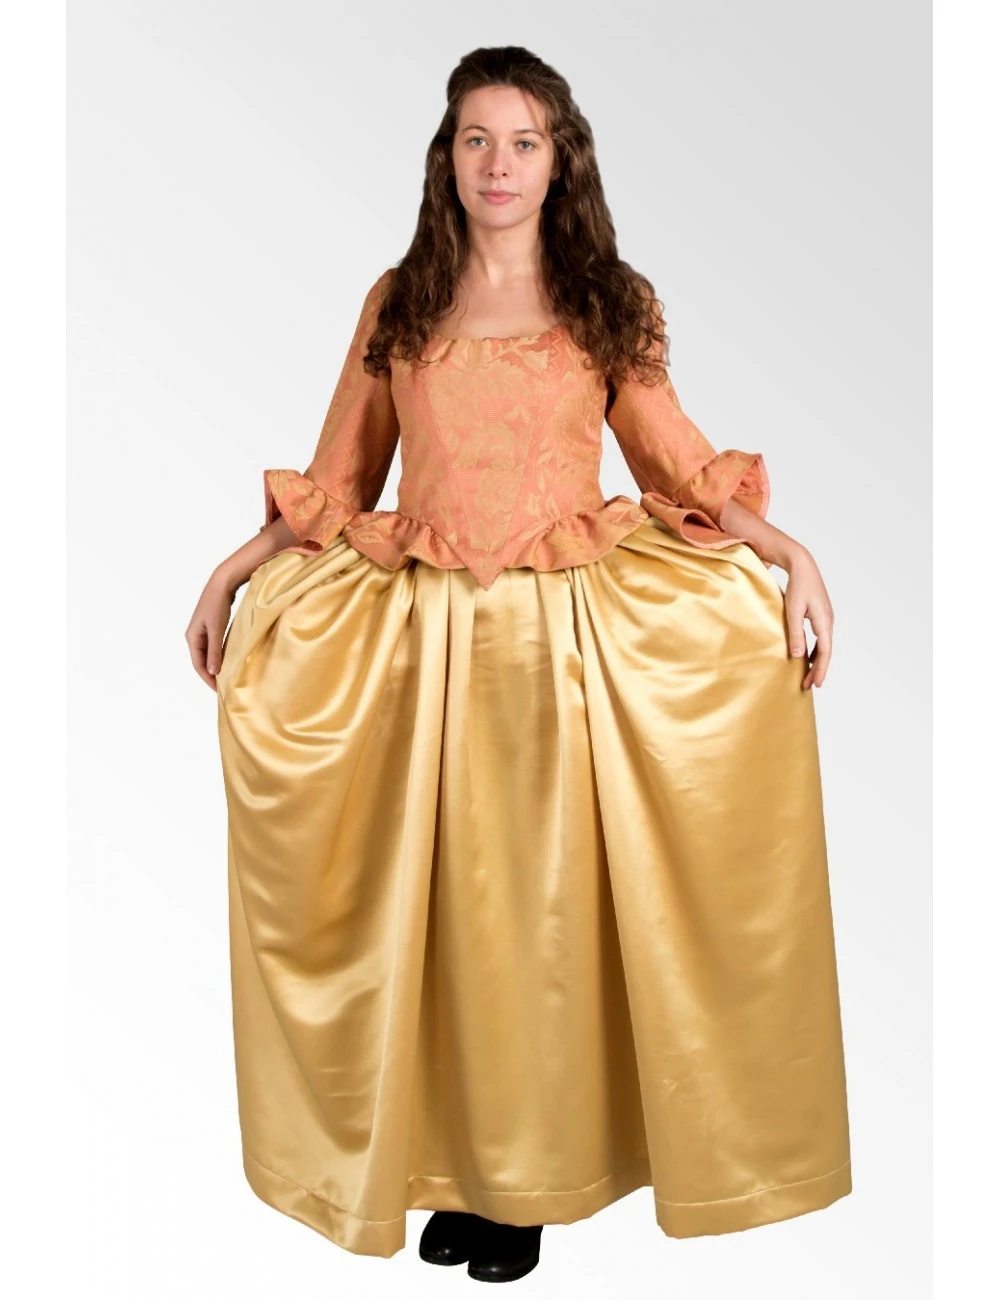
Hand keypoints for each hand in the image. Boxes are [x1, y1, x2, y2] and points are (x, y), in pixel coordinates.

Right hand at [185, 570, 237, 691]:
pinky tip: (227, 661)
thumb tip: (212, 671)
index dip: (208, 679)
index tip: (219, 690)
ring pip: (207, 654)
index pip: (198, 664)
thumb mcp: (216, 629)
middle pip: (201, 661)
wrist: (222, 584)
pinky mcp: (210, 627)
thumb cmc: (217, 605)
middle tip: (223, 688)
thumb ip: (215, 651)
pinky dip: (219, 656)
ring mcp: (202, 631)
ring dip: (215, 666)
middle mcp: (194, 636)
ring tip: (225, 678)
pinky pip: (213, 647)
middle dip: (210, 675)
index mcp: (192, 637)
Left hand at [781, 549, 832, 689]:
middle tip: (808, 686)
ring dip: (816, 661)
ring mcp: (826, 618)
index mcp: (824, 622)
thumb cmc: (798, 586)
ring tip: (807, 675)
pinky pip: (820, 638)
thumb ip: (795, 634)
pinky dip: (815, 650)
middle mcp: (828, 622)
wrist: (803, 566)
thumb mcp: (793, 611)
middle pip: (825, 652)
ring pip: (823, 646)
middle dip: (817, 669)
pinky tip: (806, 656)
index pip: (824, 652)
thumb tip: (797, 656)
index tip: (815, 684)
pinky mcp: (820, 615)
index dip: (820, 670)